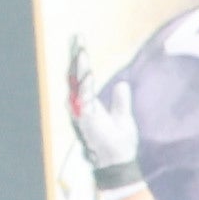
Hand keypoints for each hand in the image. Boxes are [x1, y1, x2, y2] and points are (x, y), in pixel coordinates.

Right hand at [65, 40, 146, 199]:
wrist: (118, 161)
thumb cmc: (118, 142)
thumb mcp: (122, 116)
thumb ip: (121, 101)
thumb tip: (122, 84)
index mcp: (89, 103)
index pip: (82, 77)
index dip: (80, 60)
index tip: (79, 42)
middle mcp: (81, 106)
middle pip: (75, 77)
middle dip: (75, 57)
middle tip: (76, 38)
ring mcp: (82, 113)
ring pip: (77, 86)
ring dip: (79, 68)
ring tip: (80, 51)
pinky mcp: (87, 121)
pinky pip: (84, 99)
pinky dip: (86, 86)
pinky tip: (88, 73)